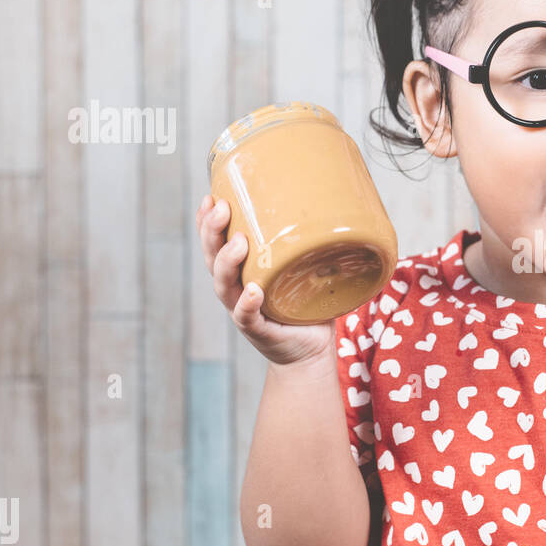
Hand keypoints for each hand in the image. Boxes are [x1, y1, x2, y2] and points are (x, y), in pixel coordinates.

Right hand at [197, 192, 334, 366]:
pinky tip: (252, 290)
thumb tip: (338, 206)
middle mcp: (236, 288)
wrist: (310, 350)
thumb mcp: (305, 269)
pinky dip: (247, 303)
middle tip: (222, 207)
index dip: (207, 221)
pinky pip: (246, 316)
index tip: (212, 195)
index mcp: (241, 271)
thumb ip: (311, 244)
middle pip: (212, 258)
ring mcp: (243, 310)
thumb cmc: (306, 305)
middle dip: (212, 231)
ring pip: (224, 285)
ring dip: (228, 262)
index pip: (215, 243)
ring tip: (238, 242)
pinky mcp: (258, 330)